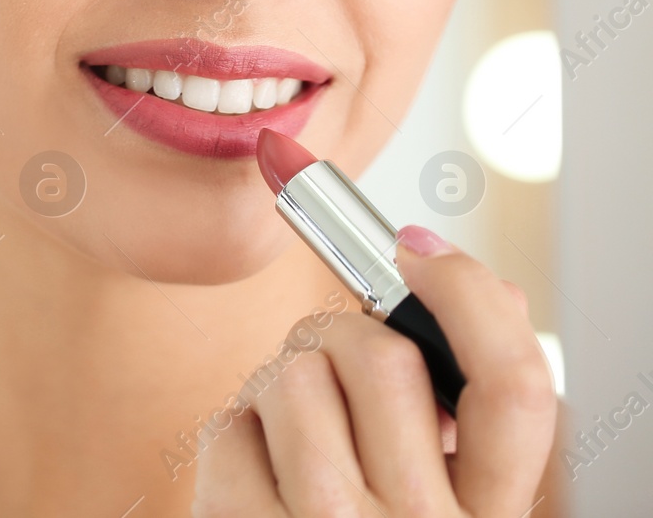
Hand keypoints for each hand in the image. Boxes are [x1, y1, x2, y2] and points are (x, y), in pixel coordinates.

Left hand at [193, 226, 556, 515]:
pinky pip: (230, 427)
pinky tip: (255, 475)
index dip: (467, 295)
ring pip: (293, 377)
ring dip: (279, 381)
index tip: (417, 251)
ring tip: (289, 426)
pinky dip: (235, 433)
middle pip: (381, 359)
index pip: (514, 389)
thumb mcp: (451, 503)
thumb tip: (467, 284)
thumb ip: (469, 417)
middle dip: (340, 335)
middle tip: (325, 360)